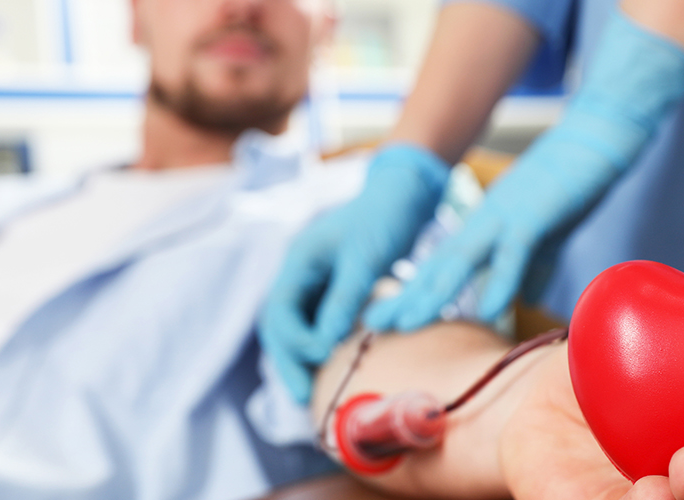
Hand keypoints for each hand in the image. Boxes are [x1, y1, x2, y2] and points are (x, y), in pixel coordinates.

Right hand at [258, 144, 448, 402]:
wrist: (404, 194)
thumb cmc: (385, 217)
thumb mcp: (366, 257)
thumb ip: (345, 297)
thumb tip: (327, 343)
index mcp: (298, 260)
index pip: (279, 311)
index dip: (295, 341)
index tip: (323, 357)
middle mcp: (299, 274)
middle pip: (280, 327)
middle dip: (290, 362)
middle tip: (305, 399)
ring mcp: (314, 283)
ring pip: (298, 330)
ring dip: (304, 360)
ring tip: (316, 394)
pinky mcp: (333, 291)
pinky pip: (319, 325)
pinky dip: (324, 348)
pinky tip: (337, 370)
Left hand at [362, 150, 607, 331]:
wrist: (597, 136)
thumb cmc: (571, 184)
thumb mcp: (546, 235)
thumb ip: (532, 266)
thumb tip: (525, 298)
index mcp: (485, 229)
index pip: (441, 268)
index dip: (413, 295)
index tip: (385, 321)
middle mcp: (485, 223)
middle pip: (438, 267)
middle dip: (405, 298)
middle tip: (372, 325)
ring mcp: (506, 217)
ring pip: (461, 260)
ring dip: (433, 293)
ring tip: (406, 323)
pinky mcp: (535, 215)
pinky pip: (514, 252)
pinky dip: (501, 281)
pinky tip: (489, 311)